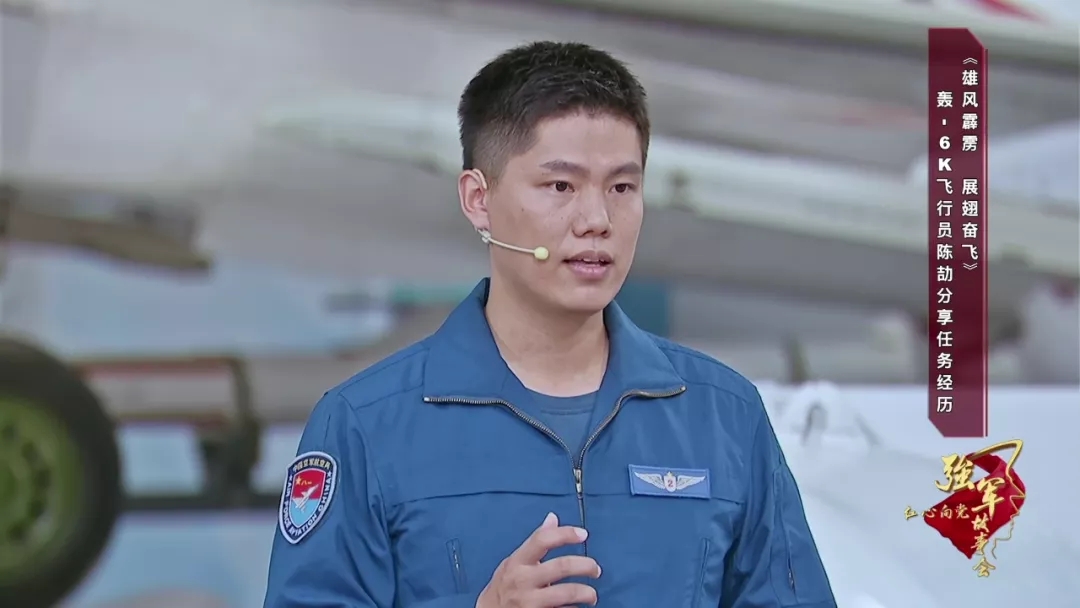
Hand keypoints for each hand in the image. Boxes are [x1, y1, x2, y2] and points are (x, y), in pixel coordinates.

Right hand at [476, 512, 600, 606]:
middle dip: (586, 566)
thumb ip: (535, 542)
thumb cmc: (504, 586)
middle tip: (596, 570)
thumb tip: (553, 518)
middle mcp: (522, 580)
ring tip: (591, 595)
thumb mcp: (515, 561)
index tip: (583, 534)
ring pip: (568, 593)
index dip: (565, 534)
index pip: (542, 540)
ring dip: (587, 593)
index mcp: (518, 562)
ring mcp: (529, 602)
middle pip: (562, 566)